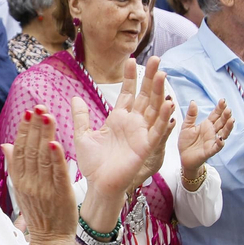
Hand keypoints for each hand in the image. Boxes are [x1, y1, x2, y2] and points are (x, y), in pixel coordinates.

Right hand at [2, 107, 76, 244]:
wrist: (49, 240)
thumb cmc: (38, 214)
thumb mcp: (21, 189)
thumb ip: (15, 166)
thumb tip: (6, 144)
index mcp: (21, 180)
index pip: (20, 150)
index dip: (24, 130)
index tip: (28, 113)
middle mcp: (30, 183)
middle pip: (31, 150)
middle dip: (35, 127)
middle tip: (38, 107)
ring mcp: (45, 189)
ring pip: (43, 158)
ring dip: (45, 136)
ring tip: (48, 116)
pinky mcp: (61, 194)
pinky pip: (57, 174)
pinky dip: (56, 159)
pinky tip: (56, 143)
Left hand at [71, 57, 174, 199]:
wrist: (98, 185)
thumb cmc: (93, 164)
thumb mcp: (83, 135)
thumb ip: (81, 117)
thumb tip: (75, 98)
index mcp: (119, 119)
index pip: (128, 93)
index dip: (131, 77)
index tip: (132, 60)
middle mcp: (133, 123)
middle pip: (145, 96)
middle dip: (150, 78)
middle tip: (156, 59)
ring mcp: (141, 134)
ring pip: (154, 108)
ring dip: (159, 92)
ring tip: (162, 73)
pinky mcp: (146, 147)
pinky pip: (158, 130)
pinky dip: (164, 117)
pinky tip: (168, 103)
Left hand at [178, 98, 232, 178]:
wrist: (184, 157)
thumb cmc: (186, 142)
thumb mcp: (186, 126)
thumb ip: (191, 115)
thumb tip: (193, 101)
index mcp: (207, 125)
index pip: (216, 115)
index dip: (220, 108)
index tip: (223, 100)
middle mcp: (212, 132)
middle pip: (222, 122)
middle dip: (226, 116)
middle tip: (228, 109)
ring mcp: (212, 141)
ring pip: (223, 133)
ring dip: (228, 127)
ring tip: (231, 120)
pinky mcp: (210, 151)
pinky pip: (216, 147)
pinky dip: (220, 143)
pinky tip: (221, 138)